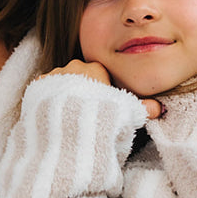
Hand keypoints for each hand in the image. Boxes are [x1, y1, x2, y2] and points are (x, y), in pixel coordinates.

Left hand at [43, 59, 163, 119]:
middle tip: (85, 113)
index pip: (100, 75)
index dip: (101, 91)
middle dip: (82, 90)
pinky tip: (53, 115)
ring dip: (64, 94)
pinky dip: (48, 100)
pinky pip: (44, 89)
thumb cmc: (99, 120)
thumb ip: (143, 108)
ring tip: (68, 116)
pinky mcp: (36, 86)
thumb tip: (160, 108)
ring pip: (61, 81)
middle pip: (80, 76)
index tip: (101, 106)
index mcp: (96, 70)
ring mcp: (53, 75)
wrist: (66, 131)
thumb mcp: (126, 115)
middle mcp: (74, 66)